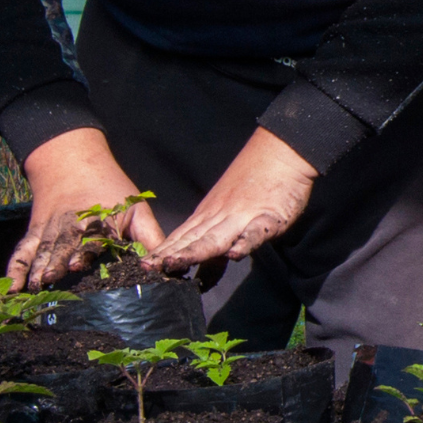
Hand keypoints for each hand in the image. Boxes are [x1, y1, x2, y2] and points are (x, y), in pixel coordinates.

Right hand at [9, 128, 158, 286]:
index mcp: (98, 221)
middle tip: (50, 279)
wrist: (73, 163)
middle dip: (56, 261)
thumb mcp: (136, 208)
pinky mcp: (35, 234)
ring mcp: (50, 231)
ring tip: (33, 285)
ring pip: (42, 250)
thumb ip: (151, 238)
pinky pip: (22, 251)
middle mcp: (71, 227)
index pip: (92, 237)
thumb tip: (168, 267)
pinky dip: (15, 268)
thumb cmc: (111, 191)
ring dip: (37, 267)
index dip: (84, 250)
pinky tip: (10, 287)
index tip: (76, 264)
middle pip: (62, 245)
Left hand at [145, 128, 319, 272]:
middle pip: (191, 240)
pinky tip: (234, 254)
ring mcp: (243, 217)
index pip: (180, 238)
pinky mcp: (269, 218)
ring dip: (194, 252)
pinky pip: (255, 232)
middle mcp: (219, 217)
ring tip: (174, 263)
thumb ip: (217, 239)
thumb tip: (205, 271)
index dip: (162, 253)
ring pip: (215, 238)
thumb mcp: (229, 210)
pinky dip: (245, 243)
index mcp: (208, 216)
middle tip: (147, 270)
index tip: (142, 268)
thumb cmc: (255, 181)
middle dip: (169, 256)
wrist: (280, 152)